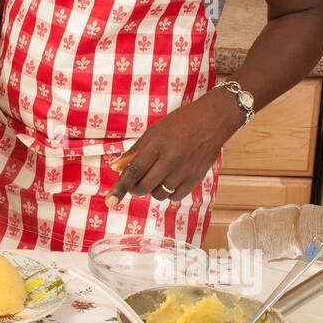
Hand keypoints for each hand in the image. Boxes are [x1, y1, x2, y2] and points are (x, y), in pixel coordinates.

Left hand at [105, 89, 243, 205]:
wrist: (213, 121)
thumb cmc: (180, 123)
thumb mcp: (154, 132)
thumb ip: (135, 151)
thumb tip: (115, 168)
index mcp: (157, 144)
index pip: (133, 171)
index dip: (120, 187)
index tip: (110, 200)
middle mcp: (170, 159)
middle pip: (144, 186)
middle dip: (134, 188)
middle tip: (134, 182)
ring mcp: (184, 170)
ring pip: (159, 194)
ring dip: (151, 189)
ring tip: (155, 176)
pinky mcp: (196, 178)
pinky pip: (175, 196)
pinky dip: (168, 193)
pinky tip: (168, 181)